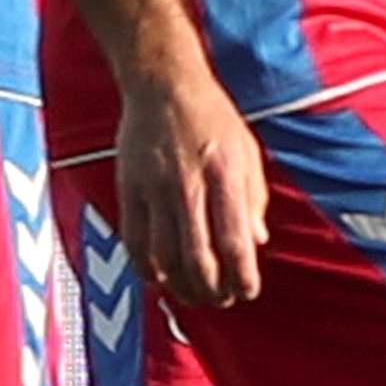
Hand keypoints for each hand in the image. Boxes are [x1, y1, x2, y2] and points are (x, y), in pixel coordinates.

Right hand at [121, 55, 266, 311]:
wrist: (163, 86)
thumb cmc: (212, 118)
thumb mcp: (248, 153)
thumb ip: (254, 199)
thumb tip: (257, 242)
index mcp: (225, 177)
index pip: (235, 242)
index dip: (242, 277)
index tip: (247, 291)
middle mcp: (189, 187)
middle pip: (198, 259)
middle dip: (212, 290)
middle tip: (219, 299)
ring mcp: (154, 190)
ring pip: (164, 257)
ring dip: (180, 286)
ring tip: (191, 294)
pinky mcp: (129, 190)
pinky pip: (134, 241)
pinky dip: (146, 267)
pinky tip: (157, 277)